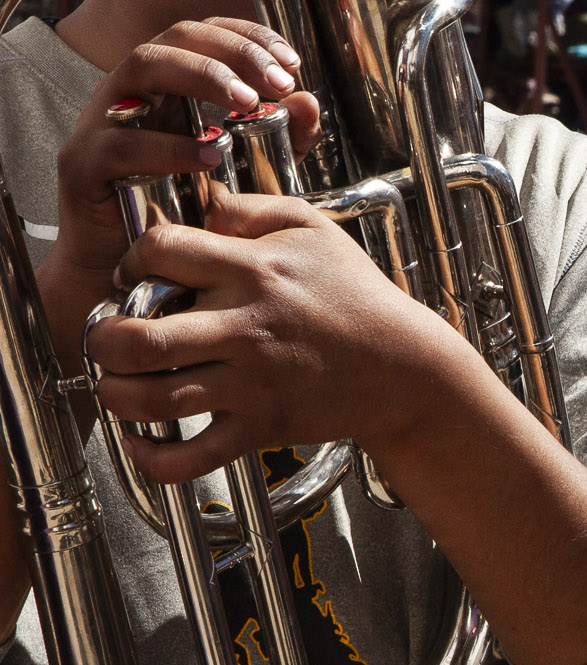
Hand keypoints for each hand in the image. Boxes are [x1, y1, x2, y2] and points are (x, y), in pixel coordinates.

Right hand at [40, 18, 318, 364]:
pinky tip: (210, 156)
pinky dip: (169, 146)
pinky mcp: (83, 164)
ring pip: (141, 67)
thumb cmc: (189, 214)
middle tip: (277, 81)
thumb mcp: (248, 170)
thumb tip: (308, 102)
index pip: (204, 33)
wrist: (139, 274)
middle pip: (175, 37)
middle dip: (233, 51)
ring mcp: (103, 121)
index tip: (292, 62)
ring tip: (248, 102)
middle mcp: (135, 92)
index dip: (248, 37)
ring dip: (201, 76)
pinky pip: (120, 142)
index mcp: (169, 84)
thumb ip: (281, 137)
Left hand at [85, 188, 440, 483]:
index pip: (159, 252)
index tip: (133, 274)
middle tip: (105, 337)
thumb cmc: (359, 297)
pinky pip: (191, 457)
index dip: (130, 259)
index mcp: (254, 272)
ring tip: (116, 384)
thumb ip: (252, 210)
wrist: (406, 367)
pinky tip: (140, 441)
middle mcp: (246, 327)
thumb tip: (200, 206)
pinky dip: (152, 457)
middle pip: (139, 337)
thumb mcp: (315, 230)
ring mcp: (252, 383)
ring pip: (152, 399)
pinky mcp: (261, 427)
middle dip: (102, 339)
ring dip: (115, 394)